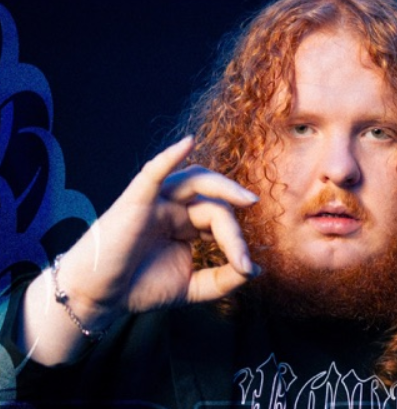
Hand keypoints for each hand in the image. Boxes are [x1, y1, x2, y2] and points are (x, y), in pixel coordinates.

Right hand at [56, 136, 258, 317]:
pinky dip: (170, 156)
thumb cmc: (140, 287)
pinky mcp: (136, 201)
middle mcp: (174, 208)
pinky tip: (188, 143)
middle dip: (233, 231)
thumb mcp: (192, 287)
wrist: (97, 298)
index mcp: (187, 224)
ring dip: (224, 187)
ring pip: (195, 181)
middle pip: (214, 205)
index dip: (238, 243)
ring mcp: (156, 201)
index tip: (246, 269)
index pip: (221, 221)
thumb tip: (256, 270)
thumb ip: (224, 280)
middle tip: (243, 256)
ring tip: (248, 200)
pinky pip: (154, 172)